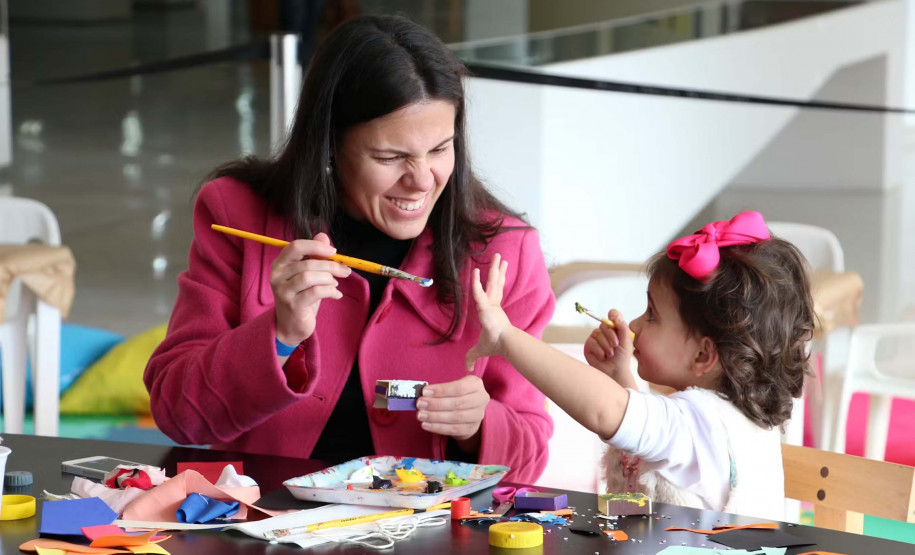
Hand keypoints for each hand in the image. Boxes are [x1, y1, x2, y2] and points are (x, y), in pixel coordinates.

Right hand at [270, 232, 351, 344]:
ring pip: (310, 277)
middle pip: (307, 263)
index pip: (296, 246)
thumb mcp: (308, 273)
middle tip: (345, 271)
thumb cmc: (301, 296)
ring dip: (329, 279)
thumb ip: (315, 255)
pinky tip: (336, 295)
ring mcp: (283, 291)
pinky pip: (316, 292)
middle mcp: (277, 276)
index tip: (334, 252)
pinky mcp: (292, 305)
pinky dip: (331, 291)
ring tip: (335, 284)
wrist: (291, 325)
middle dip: (331, 266)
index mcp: (280, 264)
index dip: (316, 246)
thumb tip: (324, 235)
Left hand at [416, 375, 489, 447]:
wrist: (470, 410)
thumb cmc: (457, 394)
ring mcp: (478, 416)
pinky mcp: (471, 428)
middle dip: (436, 404)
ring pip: (456, 417)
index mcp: (475, 385)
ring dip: (435, 417)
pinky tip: (426, 425)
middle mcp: (480, 399)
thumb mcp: (453, 386)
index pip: (459, 388)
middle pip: (457, 403)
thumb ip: (440, 389)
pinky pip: (453, 429)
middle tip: (420, 404)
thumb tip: (422, 394)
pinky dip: (438, 427)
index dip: (441, 390)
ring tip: (421, 415)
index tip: (425, 392)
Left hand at [465, 253, 511, 369]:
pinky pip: (478, 291)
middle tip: (501, 258)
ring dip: (494, 268)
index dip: (499, 281)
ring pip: (493, 281)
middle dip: (499, 270)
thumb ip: (472, 356)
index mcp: (494, 310)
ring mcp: (492, 303)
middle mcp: (494, 304)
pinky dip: (475, 282)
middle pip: (497, 282)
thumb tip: (467, 368)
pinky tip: (474, 271)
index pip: (496, 292)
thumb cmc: (495, 344)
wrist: (503, 343)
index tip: (501, 271)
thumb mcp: (480, 349)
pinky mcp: (486, 305)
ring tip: (498, 255)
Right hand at [583, 309, 633, 381]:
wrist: (615, 371)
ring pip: (598, 334)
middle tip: (616, 345)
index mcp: (616, 328)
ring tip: (610, 354)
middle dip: (611, 336)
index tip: (615, 322)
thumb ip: (623, 328)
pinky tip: (603, 357)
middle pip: (604, 324)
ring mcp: (596, 337)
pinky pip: (592, 342)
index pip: (613, 314)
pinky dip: (599, 351)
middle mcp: (605, 331)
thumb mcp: (627, 341)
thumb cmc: (622, 357)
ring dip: (606, 346)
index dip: (613, 315)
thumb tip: (615, 317)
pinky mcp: (589, 345)